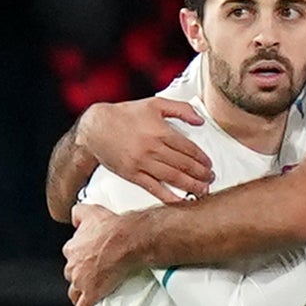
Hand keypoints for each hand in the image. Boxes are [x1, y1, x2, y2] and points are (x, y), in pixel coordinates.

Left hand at [62, 202, 145, 305]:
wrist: (127, 241)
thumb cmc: (112, 227)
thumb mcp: (91, 211)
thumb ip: (78, 212)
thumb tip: (73, 214)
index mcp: (72, 248)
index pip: (70, 257)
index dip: (78, 259)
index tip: (85, 260)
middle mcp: (73, 266)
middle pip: (71, 275)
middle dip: (78, 276)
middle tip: (89, 276)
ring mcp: (81, 282)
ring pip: (75, 292)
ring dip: (79, 294)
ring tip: (84, 296)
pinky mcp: (92, 294)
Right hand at [76, 92, 212, 201]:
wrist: (96, 127)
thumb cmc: (125, 114)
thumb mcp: (155, 104)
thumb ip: (181, 109)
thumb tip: (200, 122)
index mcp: (160, 131)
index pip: (188, 148)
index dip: (202, 158)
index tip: (209, 164)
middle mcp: (152, 148)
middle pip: (183, 164)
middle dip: (200, 174)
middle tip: (210, 179)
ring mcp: (142, 163)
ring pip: (172, 177)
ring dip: (190, 186)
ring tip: (203, 191)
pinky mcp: (132, 174)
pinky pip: (153, 188)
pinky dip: (168, 196)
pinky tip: (180, 201)